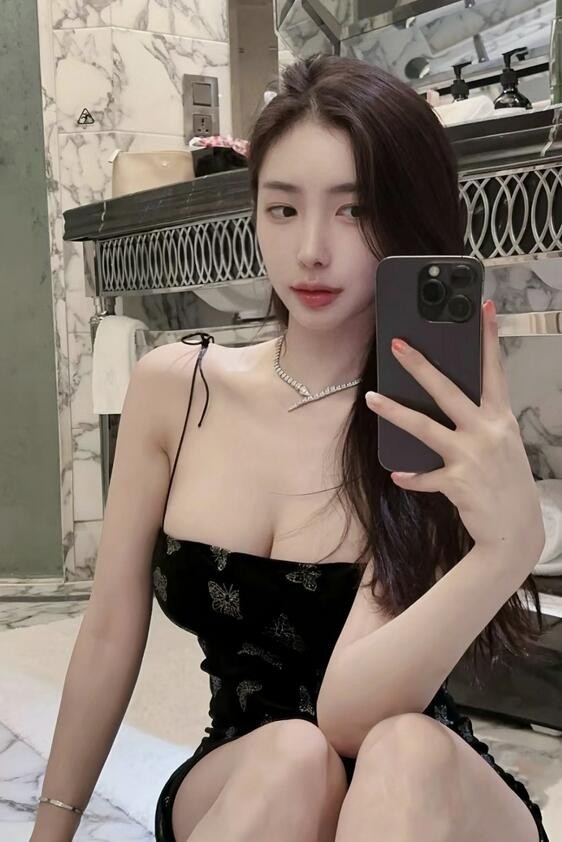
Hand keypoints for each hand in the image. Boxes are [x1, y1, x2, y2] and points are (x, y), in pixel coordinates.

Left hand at [366, 300, 544, 564]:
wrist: (517, 530)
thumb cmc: (506, 481)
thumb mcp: (502, 444)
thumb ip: (480, 421)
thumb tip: (449, 401)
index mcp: (501, 418)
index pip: (495, 370)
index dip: (488, 339)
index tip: (484, 308)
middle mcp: (488, 432)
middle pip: (448, 391)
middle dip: (420, 365)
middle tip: (396, 344)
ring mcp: (472, 457)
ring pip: (426, 427)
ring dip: (395, 412)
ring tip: (371, 398)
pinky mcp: (458, 482)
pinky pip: (425, 476)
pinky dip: (411, 476)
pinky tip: (398, 474)